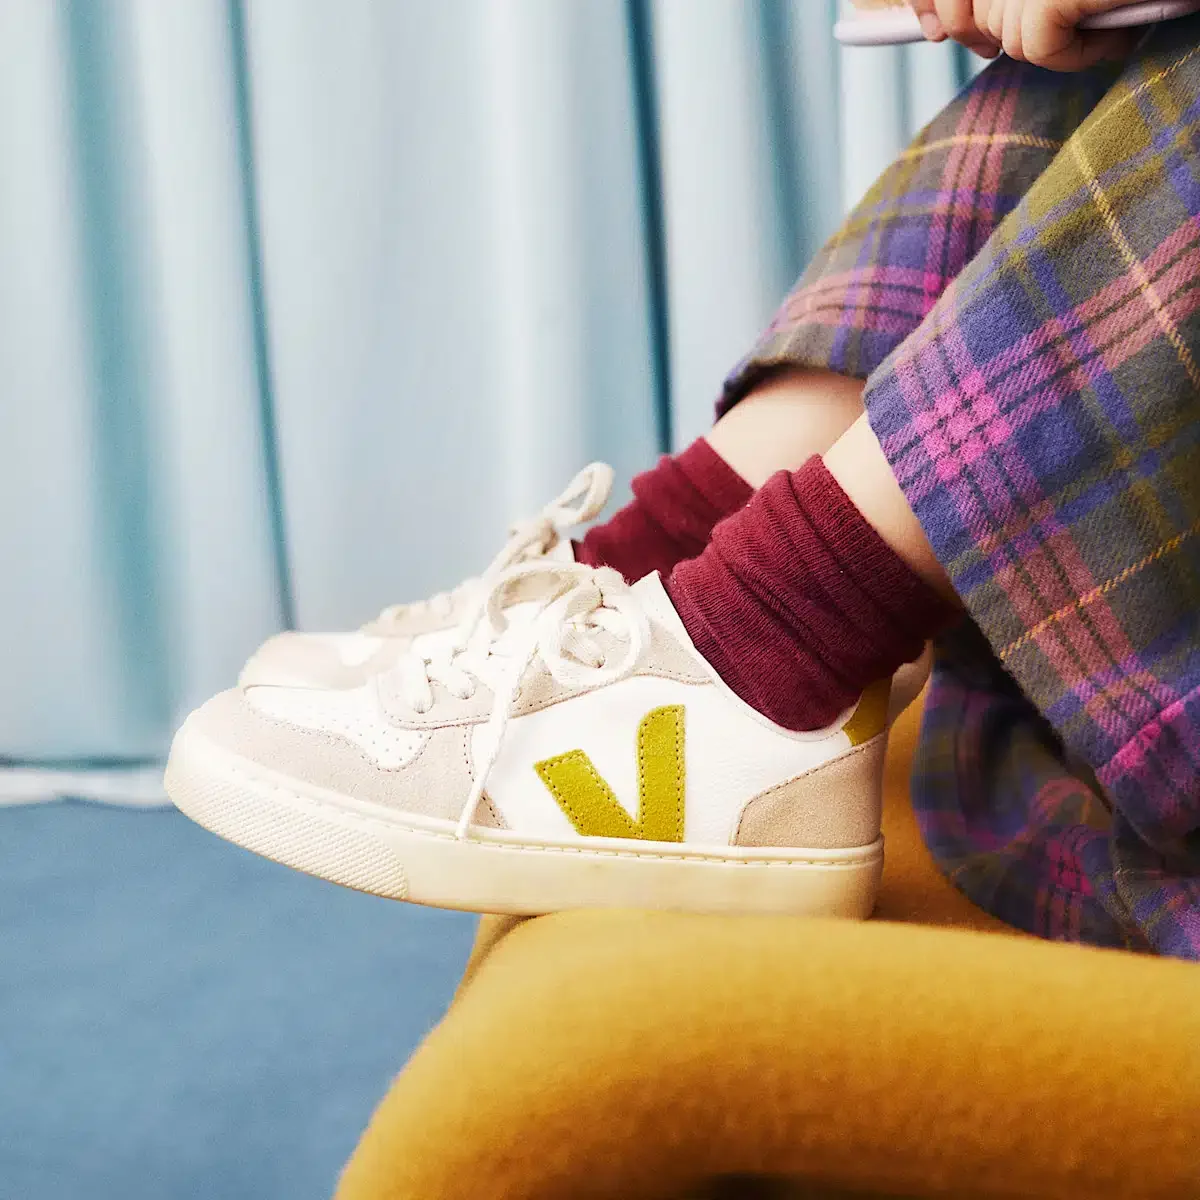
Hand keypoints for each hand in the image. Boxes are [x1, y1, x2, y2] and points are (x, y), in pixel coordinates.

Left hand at [907, 0, 1137, 69]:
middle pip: (971, 12)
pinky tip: (1111, 32)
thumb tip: (943, 28)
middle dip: (1006, 30)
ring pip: (1003, 33)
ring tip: (1098, 16)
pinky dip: (1075, 54)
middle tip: (1060, 23)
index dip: (937, 10)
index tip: (932, 29)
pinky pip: (1036, 48)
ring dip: (1052, 40)